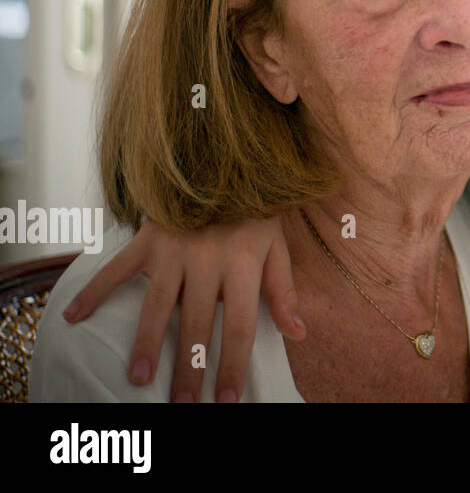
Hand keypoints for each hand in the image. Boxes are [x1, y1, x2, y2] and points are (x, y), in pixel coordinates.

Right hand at [62, 216, 304, 401]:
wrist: (226, 160)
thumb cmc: (255, 211)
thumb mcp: (277, 246)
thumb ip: (283, 291)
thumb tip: (299, 333)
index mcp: (244, 264)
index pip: (238, 325)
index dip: (232, 365)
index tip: (226, 400)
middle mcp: (208, 259)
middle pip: (197, 323)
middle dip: (190, 368)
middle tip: (183, 405)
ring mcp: (175, 248)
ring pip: (158, 304)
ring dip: (148, 343)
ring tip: (140, 377)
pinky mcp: (148, 237)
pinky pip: (118, 267)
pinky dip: (94, 291)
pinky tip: (74, 317)